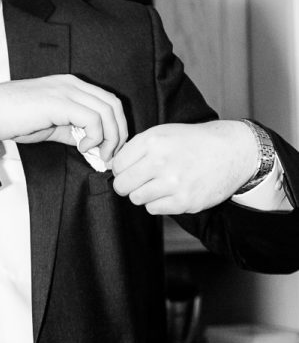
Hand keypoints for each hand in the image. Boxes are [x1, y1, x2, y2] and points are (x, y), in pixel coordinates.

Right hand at [0, 75, 127, 160]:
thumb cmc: (13, 117)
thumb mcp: (50, 123)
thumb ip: (72, 130)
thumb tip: (91, 145)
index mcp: (72, 85)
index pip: (108, 101)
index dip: (117, 126)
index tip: (111, 149)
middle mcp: (73, 84)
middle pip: (114, 105)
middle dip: (119, 133)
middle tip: (111, 156)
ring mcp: (67, 91)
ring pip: (108, 112)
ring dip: (110, 138)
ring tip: (100, 155)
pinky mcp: (60, 102)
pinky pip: (93, 119)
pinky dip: (95, 137)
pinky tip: (83, 148)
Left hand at [111, 119, 257, 213]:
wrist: (231, 152)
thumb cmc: (194, 142)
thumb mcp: (163, 133)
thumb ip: (136, 148)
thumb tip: (111, 166)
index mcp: (153, 141)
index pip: (117, 165)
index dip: (121, 168)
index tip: (129, 169)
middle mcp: (161, 162)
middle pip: (122, 185)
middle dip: (126, 184)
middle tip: (138, 181)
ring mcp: (173, 183)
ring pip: (136, 198)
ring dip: (143, 194)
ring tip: (158, 184)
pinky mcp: (184, 202)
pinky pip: (153, 209)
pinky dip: (158, 203)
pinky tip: (170, 192)